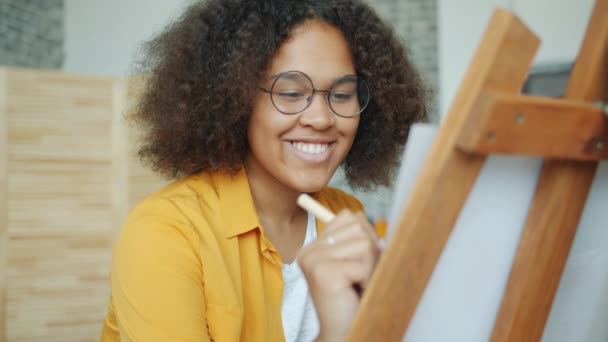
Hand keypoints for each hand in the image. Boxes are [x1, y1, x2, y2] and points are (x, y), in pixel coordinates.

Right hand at [297, 210, 381, 341]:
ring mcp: (313, 259)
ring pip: (364, 244)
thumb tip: (359, 215)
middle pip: (358, 227)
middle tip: (359, 277)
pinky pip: (364, 264)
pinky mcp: (323, 272)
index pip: (349, 217)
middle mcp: (309, 249)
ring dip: (370, 268)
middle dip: (370, 253)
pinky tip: (354, 292)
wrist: (344, 330)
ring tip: (357, 285)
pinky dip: (367, 280)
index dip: (365, 237)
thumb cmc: (354, 296)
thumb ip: (359, 237)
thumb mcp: (358, 260)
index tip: (358, 263)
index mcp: (314, 245)